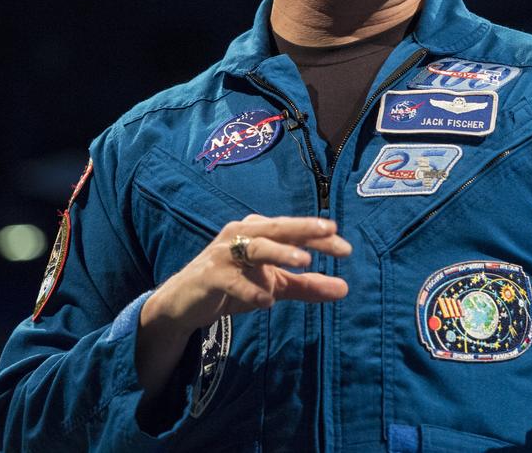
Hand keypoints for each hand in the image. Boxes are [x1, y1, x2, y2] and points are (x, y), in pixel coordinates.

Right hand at [146, 214, 351, 330]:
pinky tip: (267, 300)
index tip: (346, 249)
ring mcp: (224, 253)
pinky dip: (249, 288)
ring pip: (254, 247)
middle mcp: (242, 234)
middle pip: (276, 228)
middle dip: (303, 229)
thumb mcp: (274, 285)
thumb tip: (345, 288)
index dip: (320, 237)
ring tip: (304, 261)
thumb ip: (307, 286)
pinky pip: (232, 279)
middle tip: (329, 231)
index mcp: (259, 231)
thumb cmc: (233, 285)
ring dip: (279, 252)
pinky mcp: (209, 275)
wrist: (185, 303)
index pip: (295, 230)